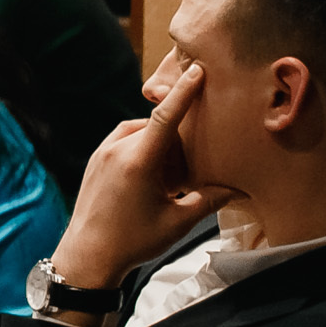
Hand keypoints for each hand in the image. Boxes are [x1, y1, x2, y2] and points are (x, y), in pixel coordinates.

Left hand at [52, 64, 239, 288]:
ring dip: (157, 146)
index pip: (166, 116)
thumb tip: (238, 188)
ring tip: (169, 179)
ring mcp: (102, 153)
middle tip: (187, 171)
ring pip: (139, 134)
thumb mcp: (178, 222)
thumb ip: (210, 199)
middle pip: (156, 128)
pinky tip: (151, 179)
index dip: (184, 92)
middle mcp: (117, 149)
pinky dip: (141, 150)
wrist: (87, 255)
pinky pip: (123, 142)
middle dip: (176, 142)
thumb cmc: (133, 241)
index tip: (198, 71)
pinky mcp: (95, 160)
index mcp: (138, 160)